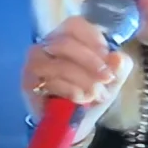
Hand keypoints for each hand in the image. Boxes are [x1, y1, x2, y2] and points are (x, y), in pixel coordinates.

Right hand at [21, 16, 133, 142]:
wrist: (74, 122)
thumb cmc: (91, 92)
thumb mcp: (112, 78)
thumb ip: (119, 65)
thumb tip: (117, 58)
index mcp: (67, 36)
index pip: (75, 24)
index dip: (93, 39)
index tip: (108, 59)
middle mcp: (46, 44)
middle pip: (66, 43)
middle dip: (92, 62)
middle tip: (107, 79)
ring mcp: (34, 62)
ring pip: (60, 65)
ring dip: (83, 81)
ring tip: (96, 94)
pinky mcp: (28, 83)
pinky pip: (51, 82)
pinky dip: (70, 91)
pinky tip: (81, 99)